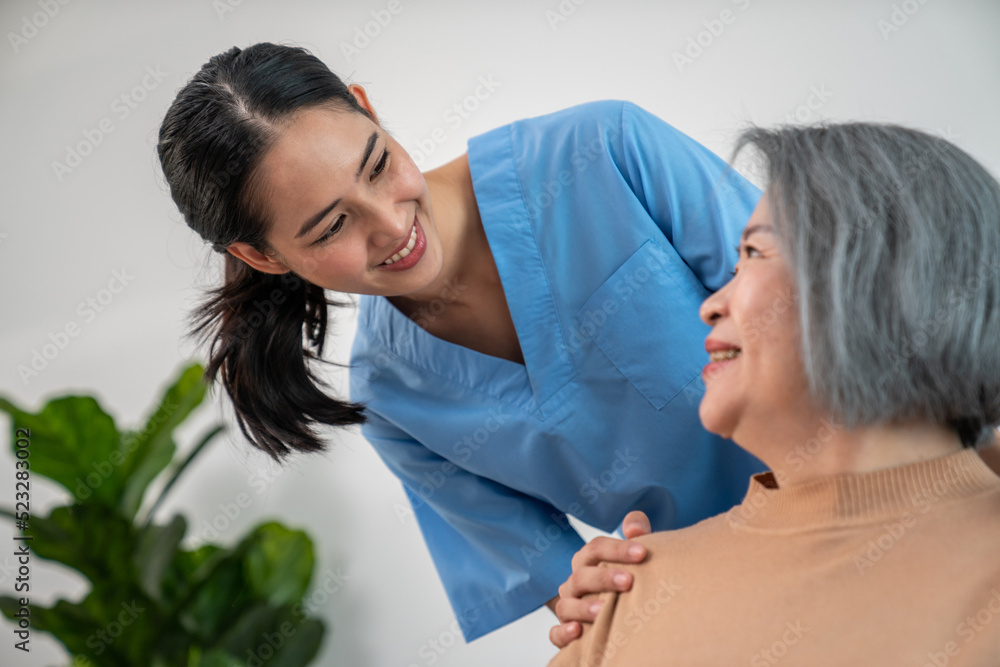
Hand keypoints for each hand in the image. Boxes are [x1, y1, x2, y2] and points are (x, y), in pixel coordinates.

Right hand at [548, 511, 651, 648]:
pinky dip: (563, 632)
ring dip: (583, 607)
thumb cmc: (627, 580)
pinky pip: (555, 634)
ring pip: (566, 605)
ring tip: (603, 609)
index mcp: (588, 562)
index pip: (596, 548)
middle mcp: (575, 584)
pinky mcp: (564, 634)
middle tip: (628, 581)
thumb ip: (636, 534)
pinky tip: (577, 632)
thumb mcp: (635, 555)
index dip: (617, 549)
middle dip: (603, 578)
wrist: (621, 615)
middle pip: (581, 576)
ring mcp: (568, 608)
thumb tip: (635, 528)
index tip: (642, 552)